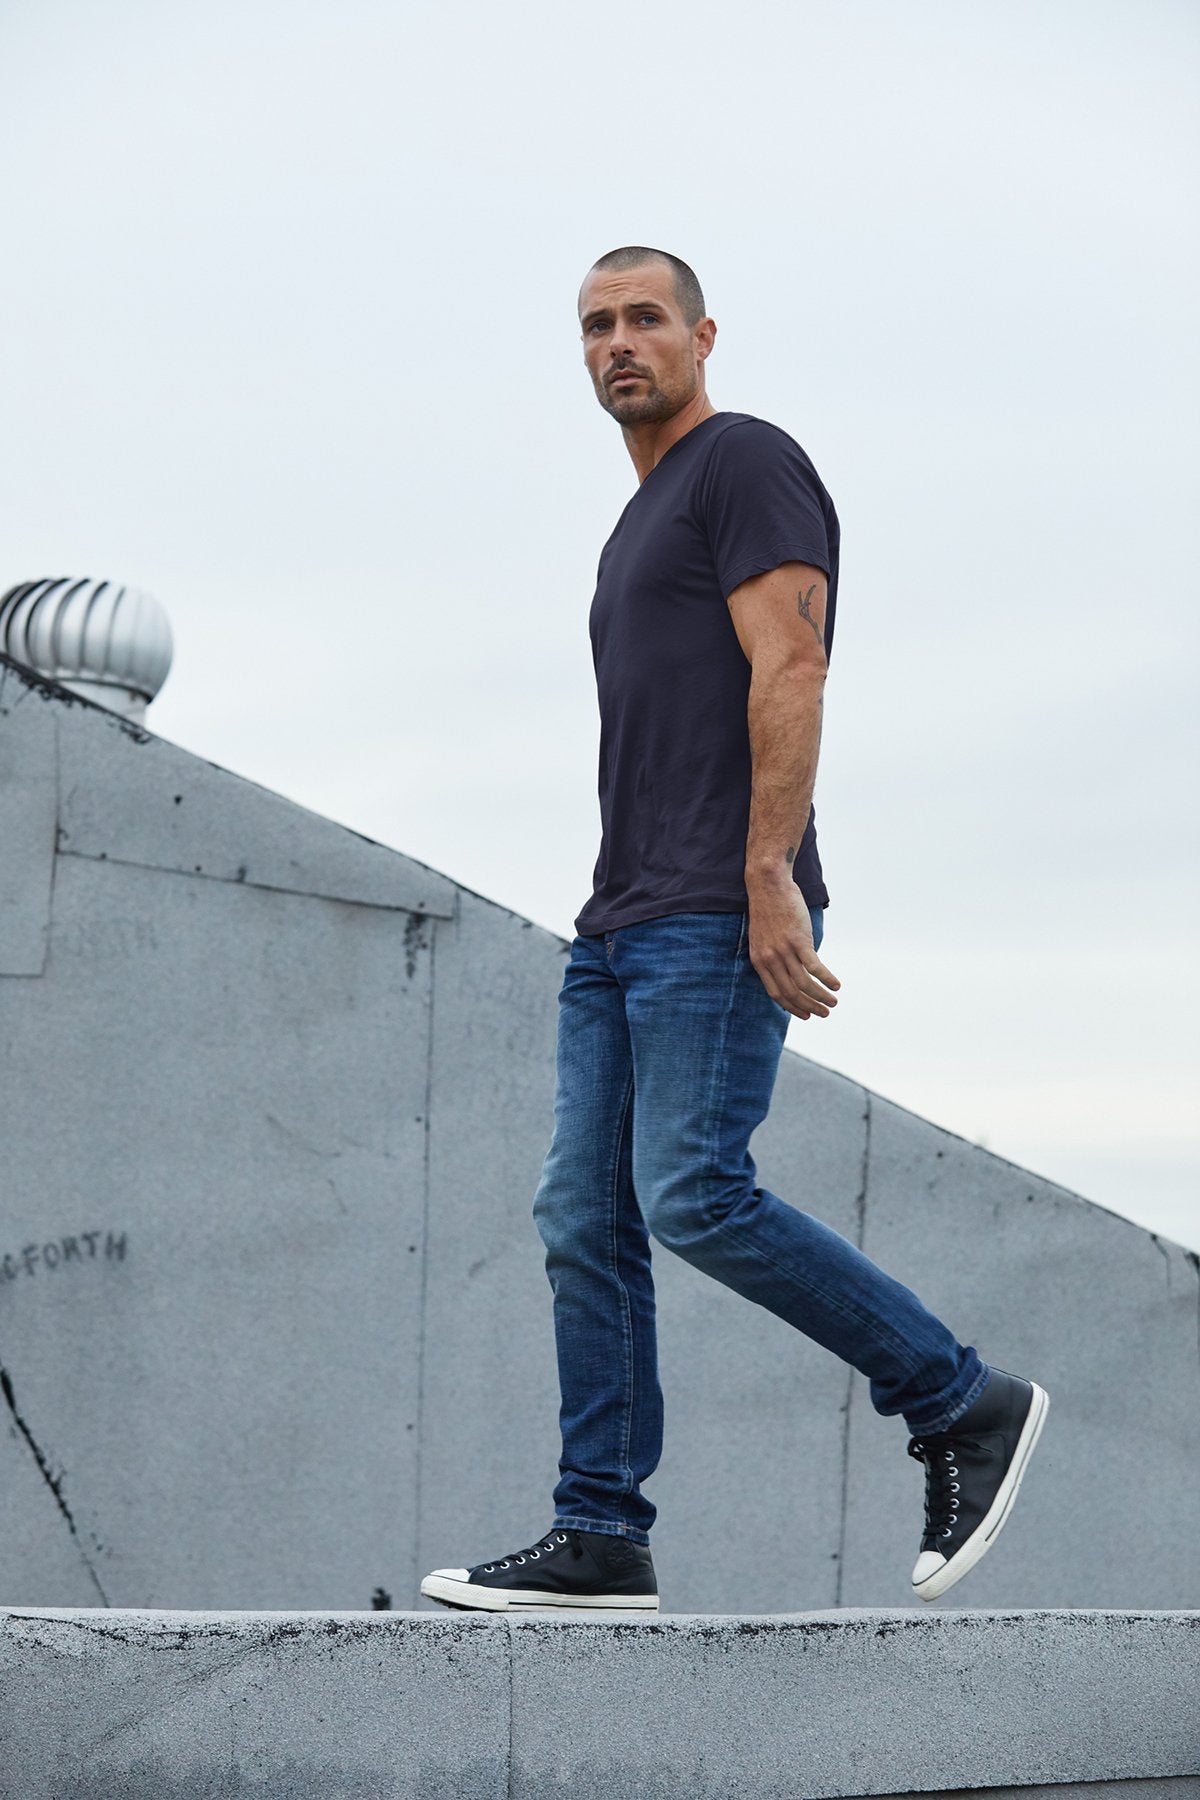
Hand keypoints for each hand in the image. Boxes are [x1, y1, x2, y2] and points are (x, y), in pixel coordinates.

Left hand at [746, 882, 840, 1020]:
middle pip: (791, 993)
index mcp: (759, 961)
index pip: (776, 993)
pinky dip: (827, 979)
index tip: (804, 1015)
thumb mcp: (762, 937)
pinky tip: (836, 985)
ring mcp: (784, 950)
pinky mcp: (798, 940)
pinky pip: (815, 967)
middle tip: (823, 1014)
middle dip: (809, 1007)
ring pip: (804, 984)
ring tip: (833, 1002)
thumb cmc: (768, 908)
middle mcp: (770, 959)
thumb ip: (772, 955)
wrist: (769, 884)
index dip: (791, 1007)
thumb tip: (788, 969)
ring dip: (821, 997)